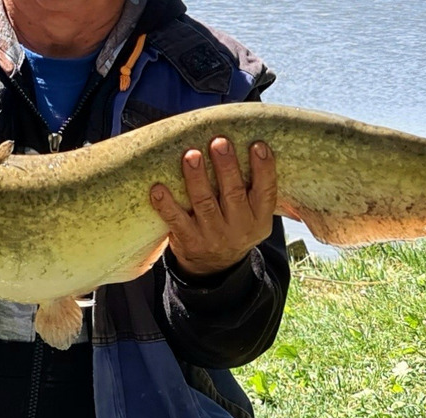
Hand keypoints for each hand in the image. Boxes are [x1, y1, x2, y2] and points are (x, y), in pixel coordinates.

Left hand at [149, 138, 276, 278]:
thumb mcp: (253, 216)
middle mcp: (239, 228)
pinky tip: (158, 189)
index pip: (266, 192)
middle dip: (226, 167)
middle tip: (219, 142)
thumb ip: (252, 189)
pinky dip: (166, 205)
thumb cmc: (233, 225)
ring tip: (191, 155)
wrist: (215, 267)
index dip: (264, 169)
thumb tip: (250, 142)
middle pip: (234, 193)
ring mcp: (213, 236)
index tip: (258, 145)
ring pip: (204, 204)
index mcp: (259, 219)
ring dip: (197, 179)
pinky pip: (176, 221)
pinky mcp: (189, 241)